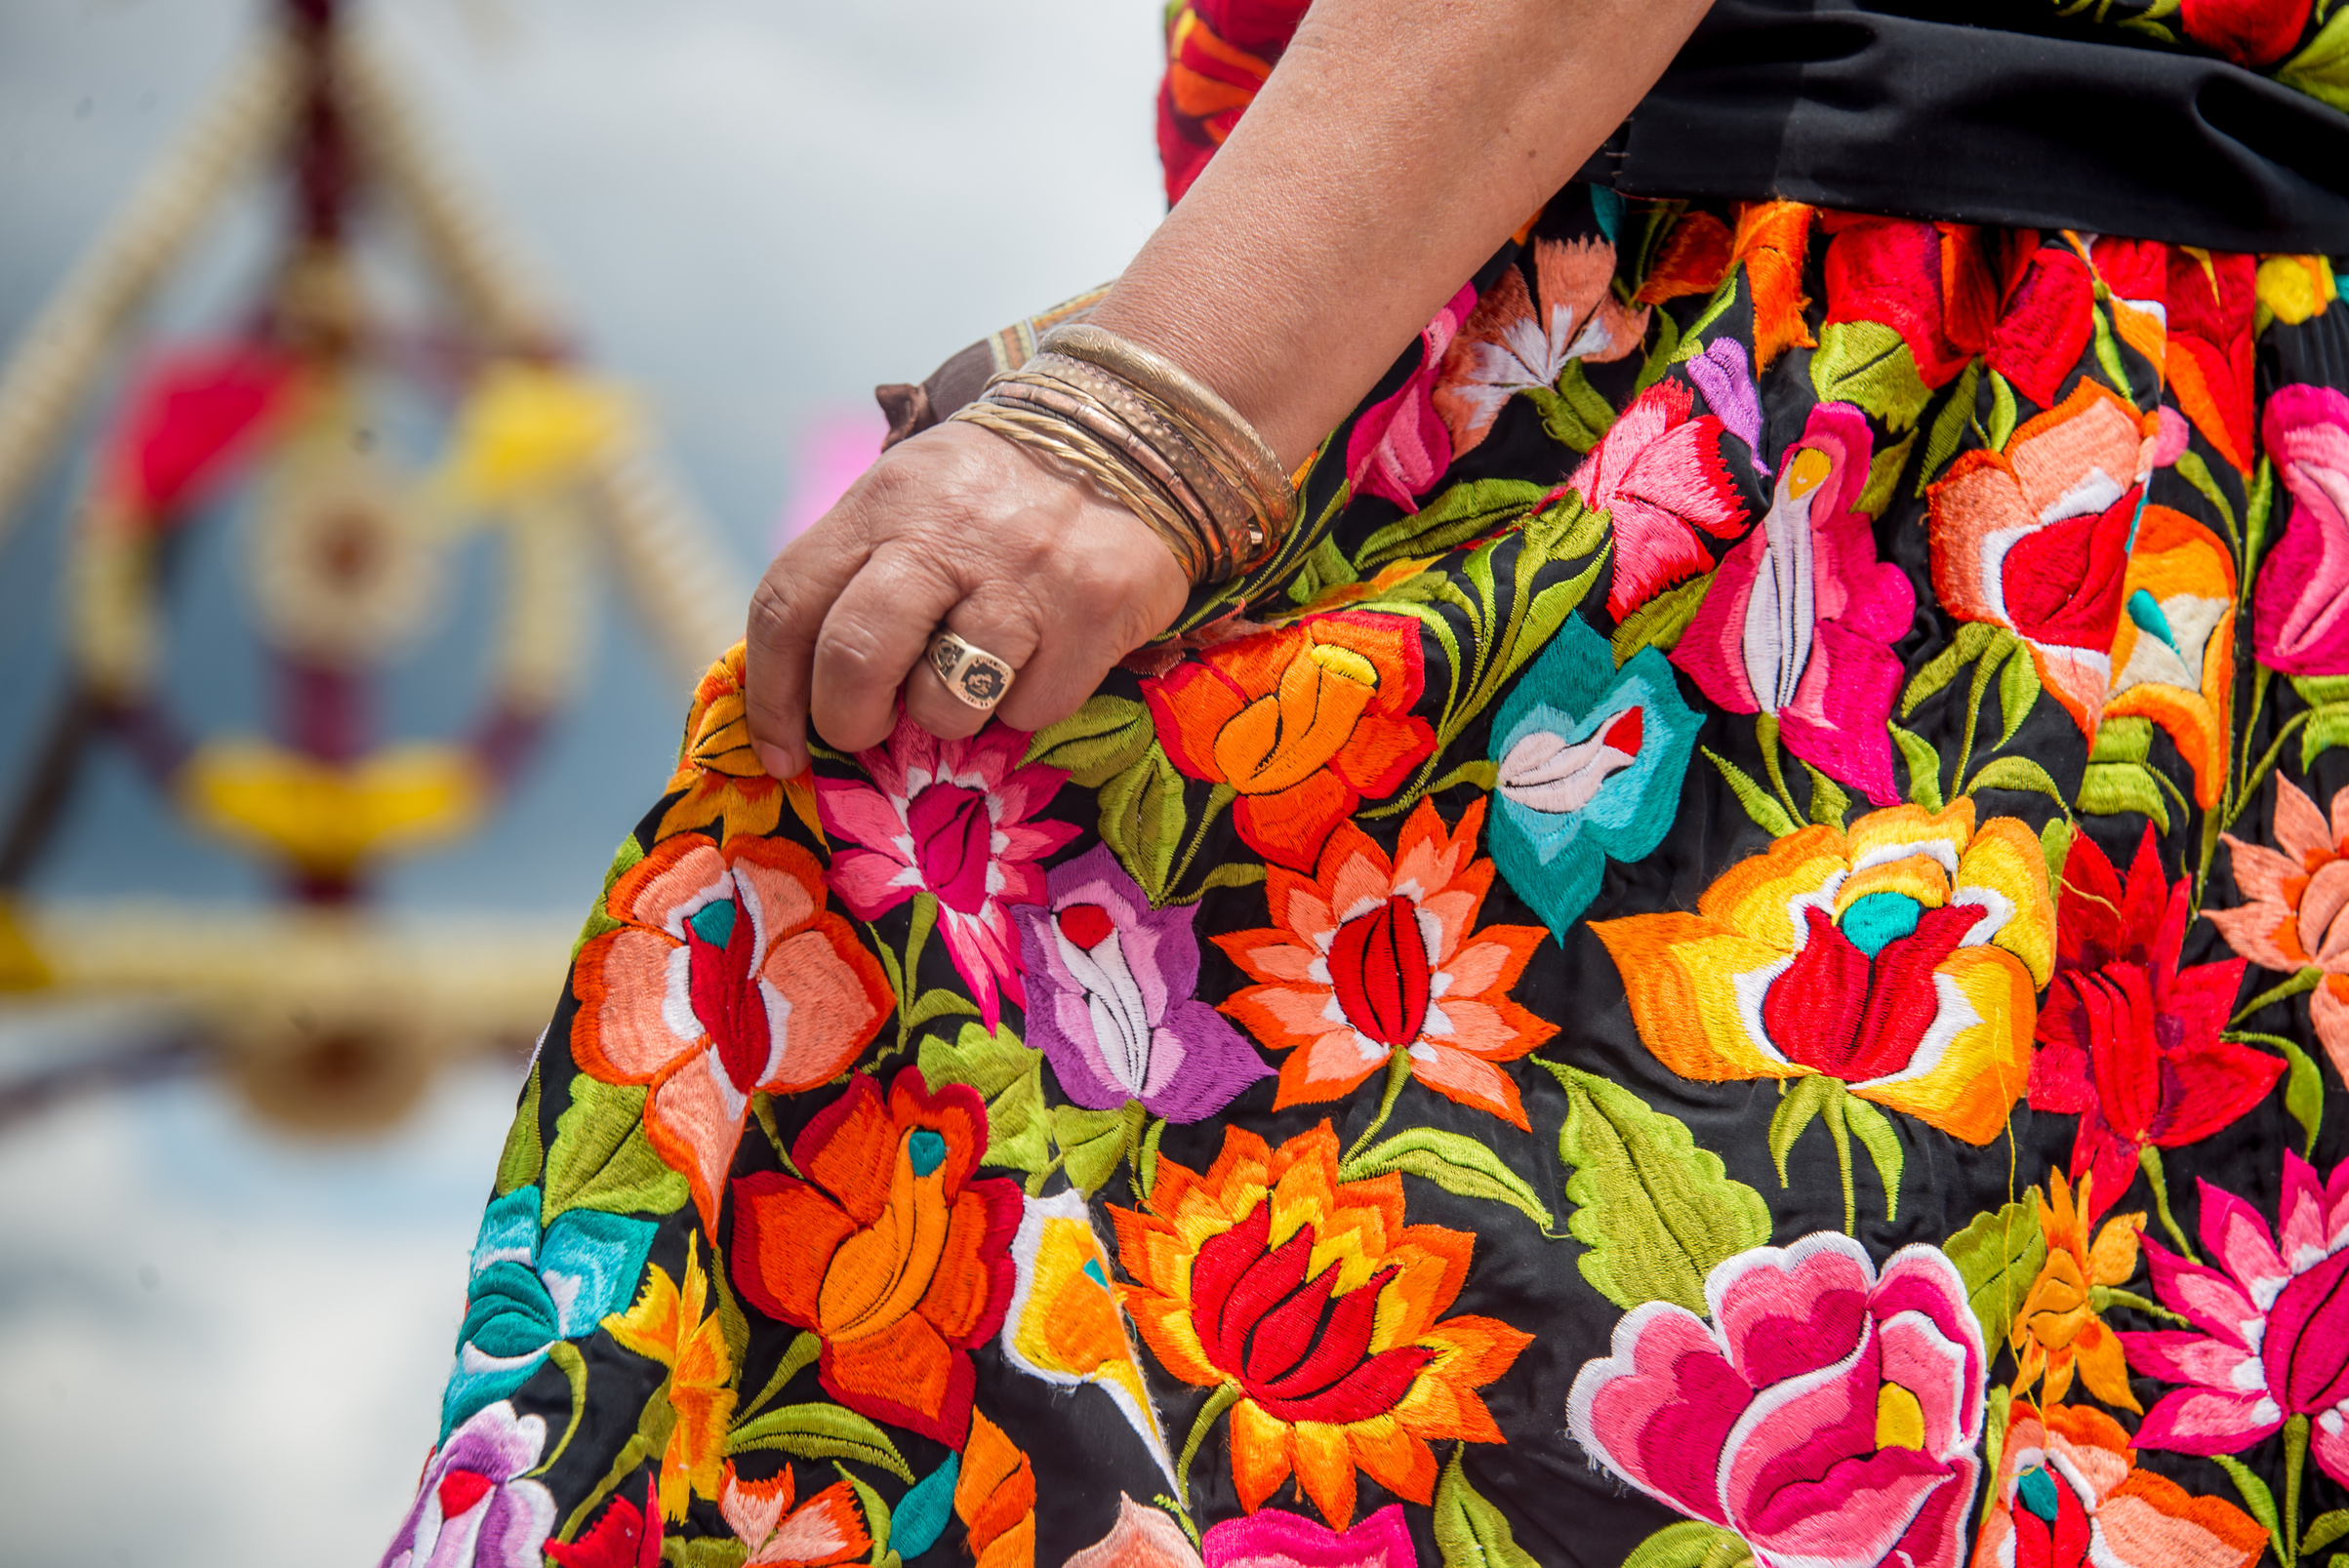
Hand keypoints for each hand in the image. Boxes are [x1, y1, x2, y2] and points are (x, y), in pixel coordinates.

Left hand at [744, 419, 1191, 777]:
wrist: (1125, 435)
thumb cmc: (991, 491)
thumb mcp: (907, 497)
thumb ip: (854, 574)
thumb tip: (803, 691)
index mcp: (882, 502)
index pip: (788, 605)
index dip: (771, 695)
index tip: (779, 751)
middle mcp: (946, 533)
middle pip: (856, 659)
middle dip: (847, 720)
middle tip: (866, 732)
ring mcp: (1024, 574)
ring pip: (945, 703)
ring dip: (949, 714)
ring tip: (974, 674)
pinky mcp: (1094, 611)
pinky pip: (1032, 709)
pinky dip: (1026, 702)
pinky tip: (1042, 655)